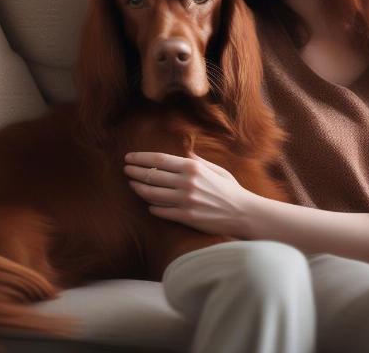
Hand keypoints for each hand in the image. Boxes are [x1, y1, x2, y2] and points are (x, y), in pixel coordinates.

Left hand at [123, 149, 253, 236]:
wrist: (243, 213)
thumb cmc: (230, 189)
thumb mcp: (216, 169)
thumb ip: (197, 161)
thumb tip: (183, 153)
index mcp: (193, 167)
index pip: (159, 160)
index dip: (141, 158)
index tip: (129, 157)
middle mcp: (187, 182)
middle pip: (151, 175)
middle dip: (135, 171)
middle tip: (125, 169)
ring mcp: (185, 201)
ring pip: (151, 194)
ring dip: (138, 188)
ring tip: (132, 184)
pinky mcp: (185, 217)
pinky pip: (160, 211)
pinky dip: (151, 206)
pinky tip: (148, 203)